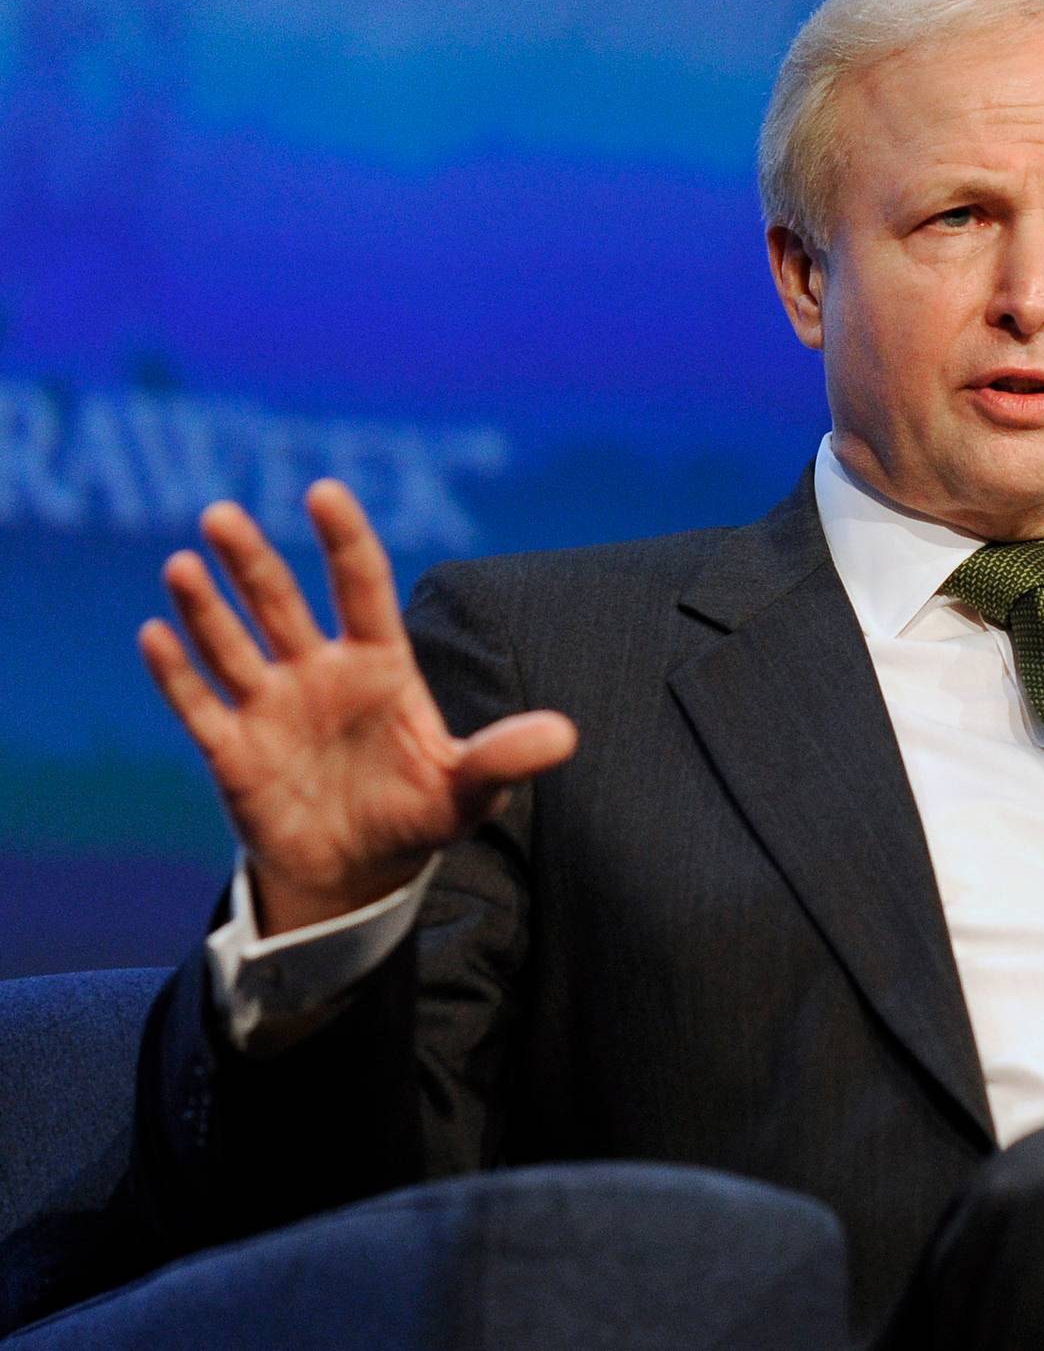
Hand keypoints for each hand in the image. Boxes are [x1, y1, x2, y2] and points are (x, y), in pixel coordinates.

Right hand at [138, 480, 576, 934]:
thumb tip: (566, 735)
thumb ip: (506, 756)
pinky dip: (177, 674)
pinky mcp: (233, 752)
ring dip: (206, 607)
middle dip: (253, 561)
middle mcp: (319, 673)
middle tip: (222, 513)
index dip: (344, 540)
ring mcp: (271, 708)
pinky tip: (155, 635)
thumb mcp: (470, 790)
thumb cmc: (418, 815)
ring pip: (232, 644)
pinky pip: (200, 706)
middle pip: (281, 603)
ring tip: (184, 564)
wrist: (359, 875)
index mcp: (380, 666)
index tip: (324, 491)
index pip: (362, 587)